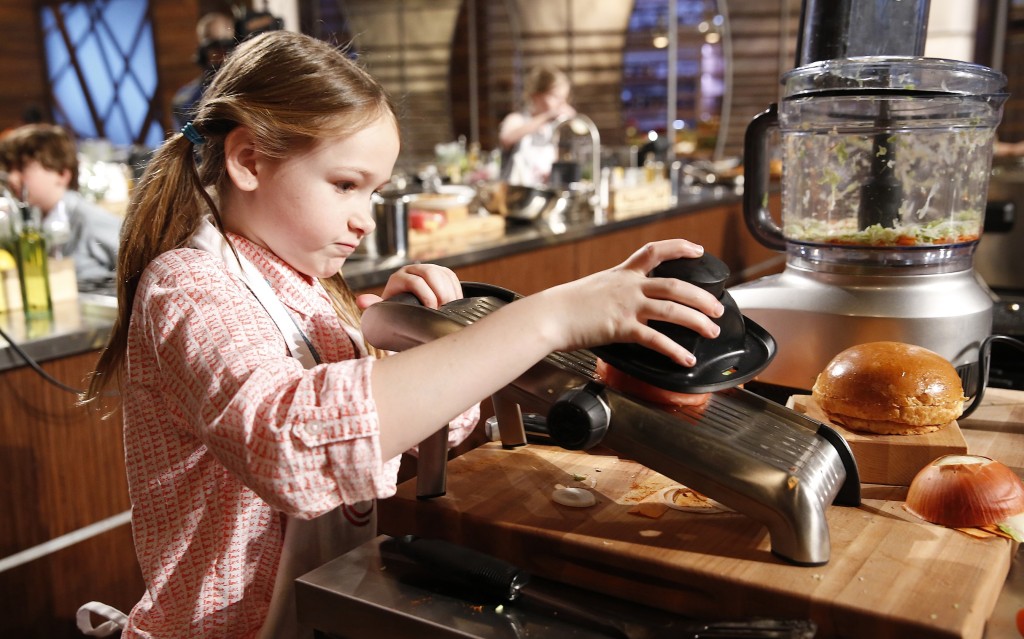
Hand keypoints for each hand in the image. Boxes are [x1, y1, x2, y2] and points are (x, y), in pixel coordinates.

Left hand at [356, 263, 461, 309]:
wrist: (408, 309)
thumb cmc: (396, 311)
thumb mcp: (385, 310)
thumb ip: (375, 306)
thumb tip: (361, 301)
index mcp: (398, 278)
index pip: (415, 282)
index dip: (426, 296)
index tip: (432, 311)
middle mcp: (412, 269)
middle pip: (431, 274)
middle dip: (440, 293)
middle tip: (444, 309)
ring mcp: (427, 269)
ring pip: (443, 274)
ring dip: (449, 291)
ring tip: (449, 308)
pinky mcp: (440, 272)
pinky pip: (451, 276)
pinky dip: (455, 289)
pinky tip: (454, 302)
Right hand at [531, 239, 723, 365]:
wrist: (549, 315)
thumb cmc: (565, 306)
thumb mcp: (594, 288)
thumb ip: (615, 292)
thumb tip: (626, 301)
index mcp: (623, 274)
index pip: (655, 251)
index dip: (680, 248)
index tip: (698, 250)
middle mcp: (629, 286)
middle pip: (675, 285)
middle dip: (701, 296)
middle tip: (718, 308)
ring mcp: (627, 306)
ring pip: (672, 310)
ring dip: (697, 321)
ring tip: (711, 330)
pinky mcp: (621, 328)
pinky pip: (655, 339)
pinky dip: (674, 351)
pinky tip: (686, 359)